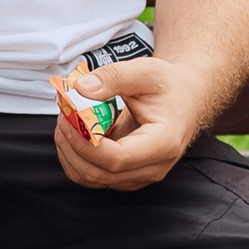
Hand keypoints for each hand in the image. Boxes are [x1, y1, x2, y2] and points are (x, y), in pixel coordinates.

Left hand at [53, 51, 208, 192]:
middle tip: (63, 114)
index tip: (69, 118)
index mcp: (163, 143)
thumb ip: (112, 77)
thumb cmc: (168, 85)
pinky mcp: (128, 175)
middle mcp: (153, 167)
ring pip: (92, 179)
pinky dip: (76, 156)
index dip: (86, 143)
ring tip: (67, 121)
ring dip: (70, 152)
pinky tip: (77, 131)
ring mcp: (140, 175)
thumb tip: (80, 89)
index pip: (118, 159)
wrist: (185, 99)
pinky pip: (93, 175)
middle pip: (100, 173)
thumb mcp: (144, 70)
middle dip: (72, 145)